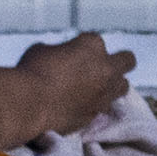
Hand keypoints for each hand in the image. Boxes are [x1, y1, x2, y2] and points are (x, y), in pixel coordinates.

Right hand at [13, 32, 136, 138]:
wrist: (29, 105)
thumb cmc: (31, 71)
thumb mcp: (42, 50)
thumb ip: (57, 51)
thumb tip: (57, 57)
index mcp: (92, 44)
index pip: (95, 41)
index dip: (82, 48)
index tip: (70, 54)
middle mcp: (106, 67)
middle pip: (127, 60)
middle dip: (116, 61)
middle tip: (99, 67)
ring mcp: (105, 92)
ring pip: (123, 86)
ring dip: (113, 84)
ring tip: (95, 88)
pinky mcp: (97, 114)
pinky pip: (104, 107)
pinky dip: (96, 104)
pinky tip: (82, 104)